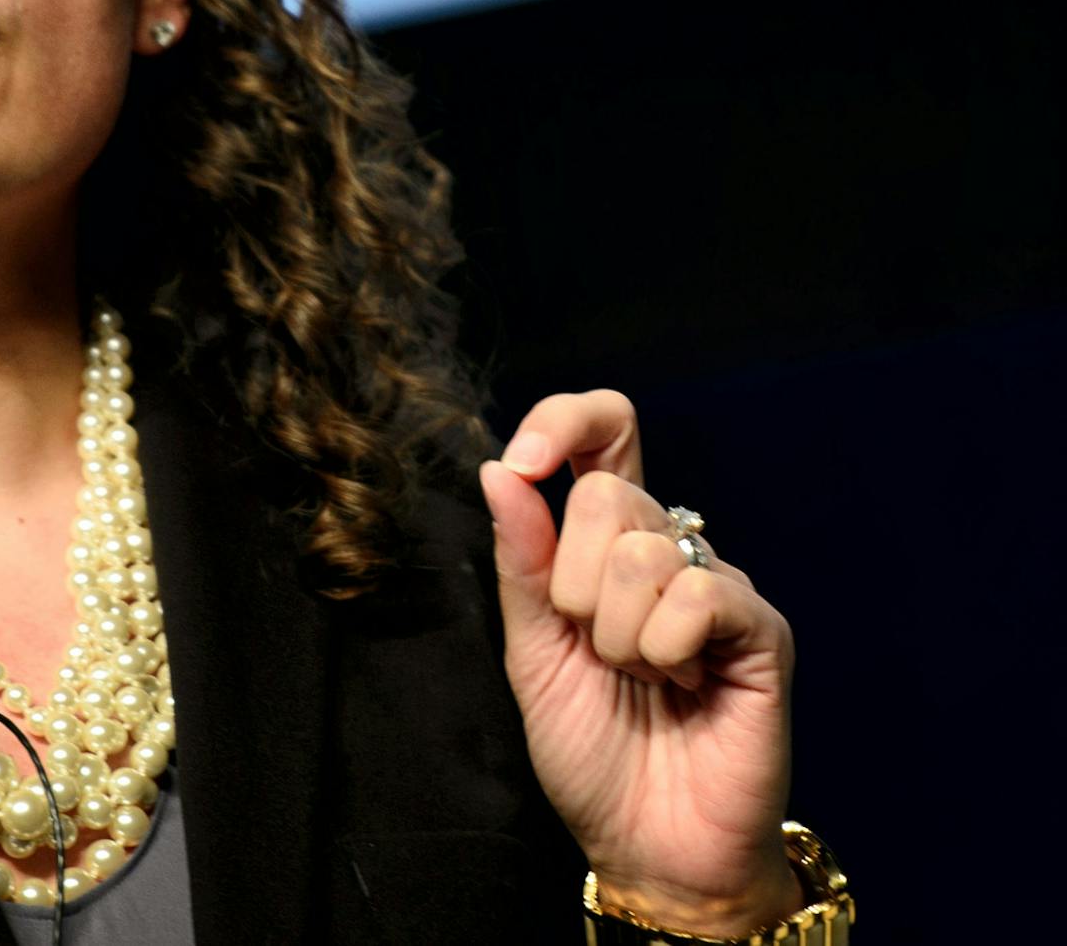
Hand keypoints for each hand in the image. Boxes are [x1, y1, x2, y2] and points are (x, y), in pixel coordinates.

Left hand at [478, 390, 803, 935]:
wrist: (645, 843)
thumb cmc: (592, 751)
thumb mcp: (532, 650)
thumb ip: (521, 561)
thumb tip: (504, 469)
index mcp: (608, 544)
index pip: (605, 433)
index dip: (563, 422)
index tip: (527, 462)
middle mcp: (670, 551)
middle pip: (609, 495)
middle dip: (572, 587)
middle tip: (597, 650)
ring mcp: (718, 586)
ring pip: (642, 553)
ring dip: (616, 636)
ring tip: (643, 681)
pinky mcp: (760, 630)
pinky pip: (696, 596)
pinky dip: (664, 651)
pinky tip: (682, 687)